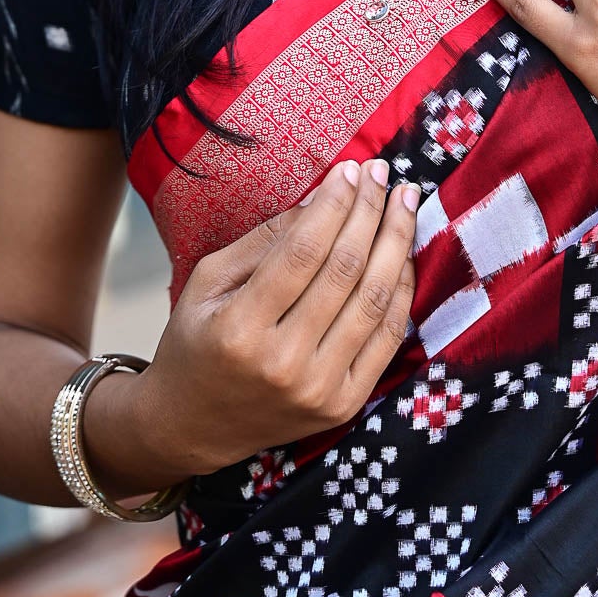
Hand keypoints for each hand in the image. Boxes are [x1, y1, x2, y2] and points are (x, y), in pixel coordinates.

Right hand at [131, 158, 417, 478]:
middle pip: (345, 270)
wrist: (193, 427)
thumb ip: (263, 240)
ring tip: (404, 202)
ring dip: (395, 243)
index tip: (352, 169)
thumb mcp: (207, 282)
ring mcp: (318, 389)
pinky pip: (388, 339)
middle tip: (383, 173)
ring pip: (374, 301)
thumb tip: (322, 198)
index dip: (334, 204)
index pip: (303, 252)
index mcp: (240, 329)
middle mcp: (284, 363)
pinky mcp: (343, 406)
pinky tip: (403, 254)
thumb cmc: (196, 343)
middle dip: (370, 212)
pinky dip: (402, 291)